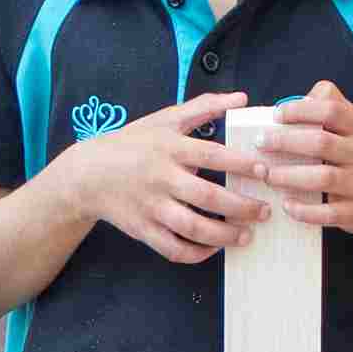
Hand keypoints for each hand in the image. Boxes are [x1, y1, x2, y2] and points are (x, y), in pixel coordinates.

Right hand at [48, 91, 258, 266]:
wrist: (87, 174)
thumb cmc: (133, 143)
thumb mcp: (165, 119)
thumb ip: (204, 107)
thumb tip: (242, 98)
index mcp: (170, 148)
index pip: (211, 155)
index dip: (239, 164)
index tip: (263, 171)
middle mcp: (161, 178)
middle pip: (208, 197)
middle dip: (242, 207)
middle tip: (264, 212)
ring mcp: (151, 206)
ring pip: (193, 228)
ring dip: (225, 236)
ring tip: (246, 235)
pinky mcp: (143, 230)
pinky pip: (174, 248)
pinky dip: (197, 254)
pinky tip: (214, 248)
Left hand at [236, 89, 352, 237]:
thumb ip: (330, 106)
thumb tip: (296, 100)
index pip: (331, 110)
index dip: (301, 110)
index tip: (276, 115)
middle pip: (322, 142)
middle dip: (286, 141)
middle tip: (260, 143)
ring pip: (324, 177)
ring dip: (290, 176)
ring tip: (267, 175)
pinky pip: (328, 213)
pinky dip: (305, 210)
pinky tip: (286, 205)